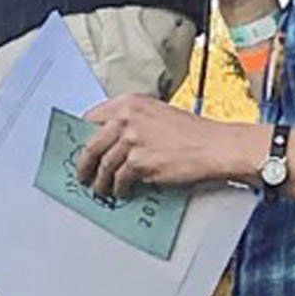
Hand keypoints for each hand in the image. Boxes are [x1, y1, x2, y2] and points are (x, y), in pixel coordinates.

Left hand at [78, 95, 260, 200]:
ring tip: (100, 189)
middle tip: (81, 174)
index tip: (80, 147)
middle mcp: (127, 118)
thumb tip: (111, 141)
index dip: (82, 135)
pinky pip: (118, 180)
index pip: (91, 117)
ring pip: (103, 166)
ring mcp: (131, 140)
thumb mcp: (157, 114)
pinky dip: (118, 189)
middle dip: (83, 164)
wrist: (214, 146)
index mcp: (130, 103)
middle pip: (91, 144)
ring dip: (100, 182)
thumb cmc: (192, 132)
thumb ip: (132, 121)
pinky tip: (121, 192)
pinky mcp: (139, 162)